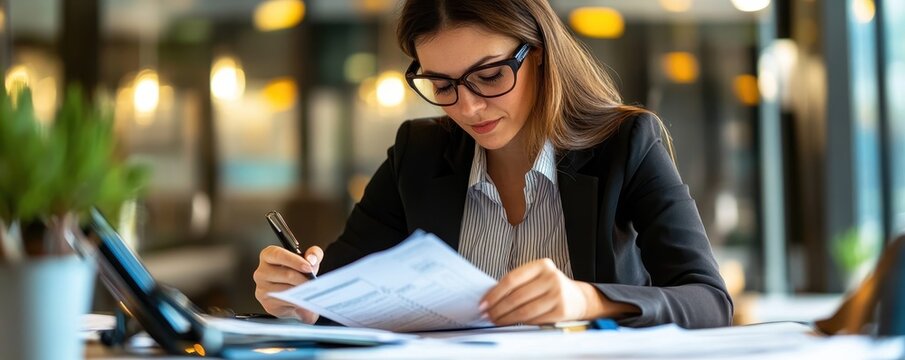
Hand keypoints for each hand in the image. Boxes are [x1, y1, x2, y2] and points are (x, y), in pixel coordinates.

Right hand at [253, 245, 322, 322]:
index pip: (278, 255)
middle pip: (286, 274)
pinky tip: (305, 300)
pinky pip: (286, 303)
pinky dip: (298, 302)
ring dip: (301, 291)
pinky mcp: (268, 304)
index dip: (294, 261)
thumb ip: (314, 253)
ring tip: (311, 291)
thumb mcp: (307, 260)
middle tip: (314, 282)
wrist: (292, 293)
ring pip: (286, 290)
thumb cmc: (297, 273)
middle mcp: (262, 272)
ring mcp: (262, 289)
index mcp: (268, 256)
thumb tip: (312, 259)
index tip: (308, 267)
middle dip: (303, 279)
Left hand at [479, 258, 606, 325]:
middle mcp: (551, 277)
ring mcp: (558, 294)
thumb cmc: (549, 287)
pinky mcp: (561, 311)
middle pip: (516, 296)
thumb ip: (516, 284)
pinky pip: (534, 320)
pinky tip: (511, 323)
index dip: (494, 293)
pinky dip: (519, 323)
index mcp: (542, 265)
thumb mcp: (536, 278)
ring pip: (524, 311)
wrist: (577, 298)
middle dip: (497, 308)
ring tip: (495, 321)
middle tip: (487, 315)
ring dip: (506, 318)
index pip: (511, 279)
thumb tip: (489, 298)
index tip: (483, 303)